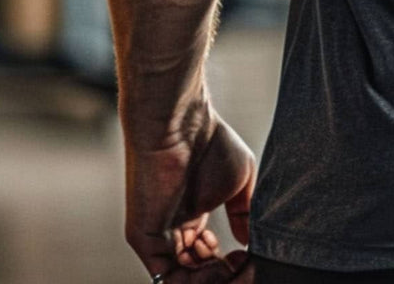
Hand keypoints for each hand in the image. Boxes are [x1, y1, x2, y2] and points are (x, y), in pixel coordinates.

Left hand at [124, 101, 256, 281]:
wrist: (182, 124)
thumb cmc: (211, 143)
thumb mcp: (239, 183)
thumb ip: (244, 215)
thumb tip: (248, 243)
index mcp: (193, 216)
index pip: (207, 257)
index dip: (229, 264)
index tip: (247, 255)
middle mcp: (174, 230)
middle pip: (195, 273)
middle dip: (221, 274)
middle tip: (239, 262)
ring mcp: (157, 236)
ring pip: (181, 278)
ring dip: (209, 277)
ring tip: (227, 260)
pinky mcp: (144, 238)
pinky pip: (165, 275)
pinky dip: (192, 278)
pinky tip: (214, 260)